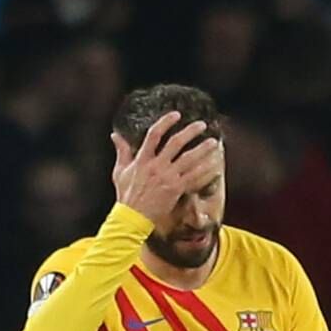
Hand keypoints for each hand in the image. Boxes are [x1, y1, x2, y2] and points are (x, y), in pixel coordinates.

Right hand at [110, 111, 220, 225]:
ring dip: (203, 150)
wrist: (133, 216)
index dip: (165, 122)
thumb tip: (115, 135)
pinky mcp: (176, 189)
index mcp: (142, 160)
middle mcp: (156, 166)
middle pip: (176, 143)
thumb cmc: (126, 194)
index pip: (154, 135)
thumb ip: (122, 151)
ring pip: (189, 159)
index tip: (176, 114)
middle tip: (202, 124)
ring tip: (214, 142)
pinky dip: (206, 170)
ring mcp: (167, 178)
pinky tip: (215, 165)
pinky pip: (195, 177)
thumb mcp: (120, 171)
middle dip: (190, 132)